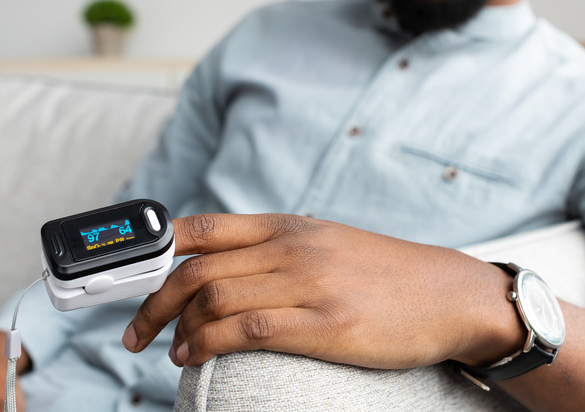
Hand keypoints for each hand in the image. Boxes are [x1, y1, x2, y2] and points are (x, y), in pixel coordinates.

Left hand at [123, 214, 523, 368]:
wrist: (449, 294)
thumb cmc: (385, 274)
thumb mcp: (326, 244)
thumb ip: (276, 251)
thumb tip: (224, 268)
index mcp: (288, 226)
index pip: (203, 228)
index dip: (157, 251)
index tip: (134, 278)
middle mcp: (292, 248)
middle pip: (196, 269)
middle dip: (153, 302)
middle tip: (135, 330)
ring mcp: (309, 284)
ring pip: (214, 298)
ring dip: (176, 327)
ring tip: (167, 349)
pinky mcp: (326, 323)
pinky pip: (246, 330)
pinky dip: (206, 344)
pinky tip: (193, 357)